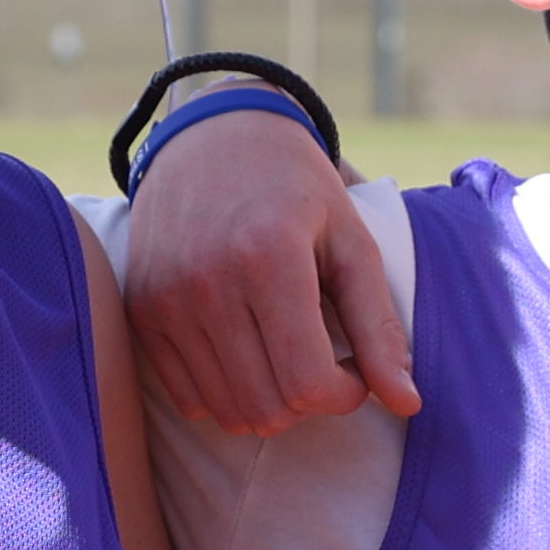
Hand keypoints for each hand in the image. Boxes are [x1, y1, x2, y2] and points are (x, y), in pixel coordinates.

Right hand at [121, 106, 410, 434]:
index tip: (353, 369)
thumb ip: (379, 327)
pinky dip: (225, 395)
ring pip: (228, 412)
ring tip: (285, 356)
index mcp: (270, 259)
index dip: (345, 394)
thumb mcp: (351, 243)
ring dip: (269, 402)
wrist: (213, 137)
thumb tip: (407, 404)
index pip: (309, 384)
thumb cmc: (296, 190)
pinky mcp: (141, 311)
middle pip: (268, 408)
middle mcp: (208, 283)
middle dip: (309, 401)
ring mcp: (166, 300)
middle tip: (321, 361)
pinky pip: (187, 399)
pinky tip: (246, 354)